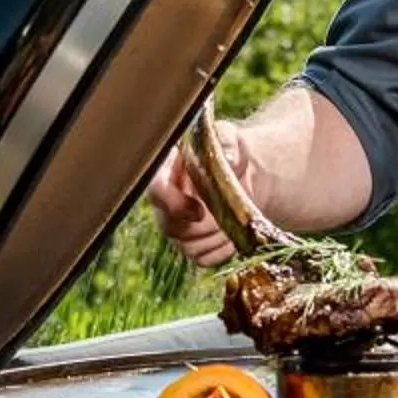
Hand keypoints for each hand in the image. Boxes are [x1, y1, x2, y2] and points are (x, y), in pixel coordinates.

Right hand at [145, 141, 235, 266]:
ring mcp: (176, 227)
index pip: (156, 191)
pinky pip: (203, 259)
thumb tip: (230, 159)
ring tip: (235, 219)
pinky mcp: (192, 245)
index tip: (199, 210)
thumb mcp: (229, 138)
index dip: (174, 205)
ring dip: (217, 237)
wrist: (241, 175)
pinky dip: (223, 251)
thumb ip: (228, 143)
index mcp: (166, 171)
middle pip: (171, 227)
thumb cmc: (228, 152)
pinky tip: (234, 234)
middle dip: (204, 225)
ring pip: (189, 247)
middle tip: (227, 213)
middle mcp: (165, 202)